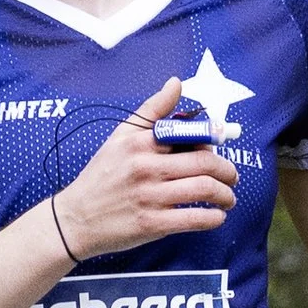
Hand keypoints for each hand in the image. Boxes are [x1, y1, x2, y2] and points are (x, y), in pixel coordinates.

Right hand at [50, 78, 238, 259]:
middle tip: (232, 177)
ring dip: (226, 195)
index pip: (190, 135)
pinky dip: (213, 218)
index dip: (213, 141)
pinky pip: (195, 219)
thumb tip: (176, 83)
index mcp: (140, 143)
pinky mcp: (152, 224)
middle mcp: (145, 167)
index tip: (219, 147)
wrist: (75, 219)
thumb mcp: (120, 136)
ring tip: (228, 198)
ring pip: (205, 190)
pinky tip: (215, 216)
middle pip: (205, 164)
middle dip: (228, 171)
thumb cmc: (101, 176)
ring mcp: (149, 197)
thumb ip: (151, 110)